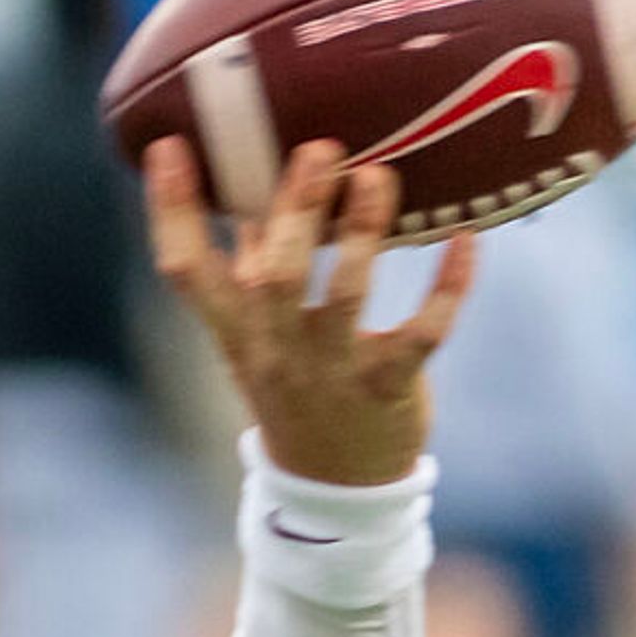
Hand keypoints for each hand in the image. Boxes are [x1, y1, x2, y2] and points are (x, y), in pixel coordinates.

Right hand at [147, 136, 474, 486]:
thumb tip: (239, 187)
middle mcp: (278, 348)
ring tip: (378, 178)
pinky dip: (448, 287)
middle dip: (296, 210)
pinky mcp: (388, 386)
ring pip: (345, 297)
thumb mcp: (254, 339)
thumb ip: (247, 267)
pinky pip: (422, 334)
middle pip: (276, 276)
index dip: (173, 210)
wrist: (334, 490)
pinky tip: (465, 240)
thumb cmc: (294, 389)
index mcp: (237, 330)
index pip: (186, 270)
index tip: (170, 147)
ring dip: (364, 232)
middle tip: (319, 150)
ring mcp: (333, 370)